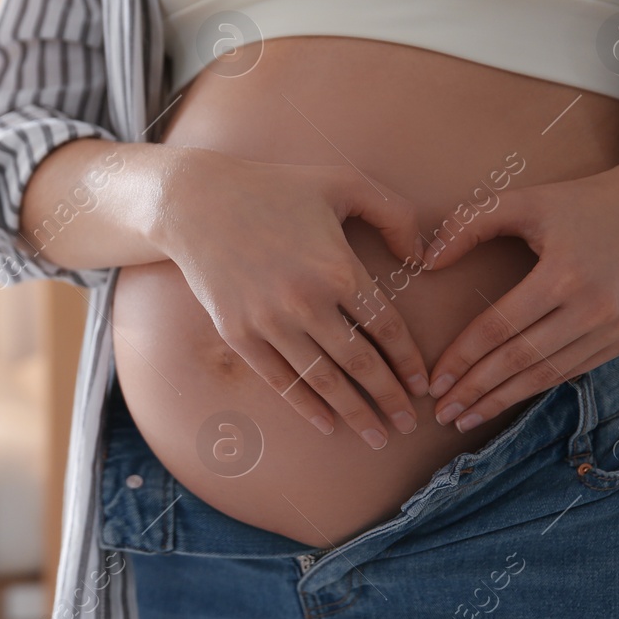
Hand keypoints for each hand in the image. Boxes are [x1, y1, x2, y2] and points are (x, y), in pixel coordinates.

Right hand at [156, 151, 431, 448]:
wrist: (195, 202)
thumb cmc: (274, 187)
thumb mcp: (343, 183)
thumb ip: (394, 213)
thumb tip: (420, 257)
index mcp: (338, 268)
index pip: (386, 329)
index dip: (409, 362)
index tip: (423, 387)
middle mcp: (306, 302)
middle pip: (361, 364)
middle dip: (390, 400)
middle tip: (409, 425)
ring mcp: (269, 322)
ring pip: (323, 380)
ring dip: (353, 413)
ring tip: (376, 435)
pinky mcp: (238, 334)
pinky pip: (280, 380)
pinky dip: (306, 406)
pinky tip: (326, 424)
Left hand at [419, 168, 618, 430]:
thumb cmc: (576, 205)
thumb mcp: (523, 200)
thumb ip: (471, 224)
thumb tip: (426, 262)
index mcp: (563, 273)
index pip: (499, 327)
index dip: (463, 358)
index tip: (433, 383)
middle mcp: (593, 308)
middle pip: (521, 360)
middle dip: (477, 391)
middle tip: (442, 414)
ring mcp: (613, 329)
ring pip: (546, 375)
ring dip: (503, 400)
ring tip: (465, 418)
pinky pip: (570, 372)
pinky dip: (535, 388)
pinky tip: (505, 399)